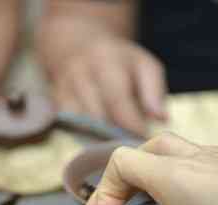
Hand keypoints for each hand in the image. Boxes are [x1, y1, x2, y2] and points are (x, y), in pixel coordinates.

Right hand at [53, 36, 167, 135]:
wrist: (78, 46)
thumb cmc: (119, 62)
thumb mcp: (143, 65)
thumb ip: (154, 90)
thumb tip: (161, 118)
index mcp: (105, 61)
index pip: (116, 99)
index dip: (131, 123)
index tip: (145, 137)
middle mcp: (79, 74)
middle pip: (96, 116)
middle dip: (117, 134)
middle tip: (133, 145)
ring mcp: (63, 89)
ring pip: (81, 125)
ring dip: (101, 139)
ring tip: (118, 145)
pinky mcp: (56, 103)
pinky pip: (70, 128)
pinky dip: (86, 137)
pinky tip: (100, 140)